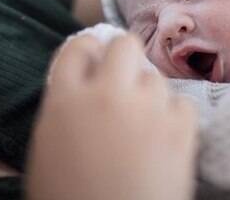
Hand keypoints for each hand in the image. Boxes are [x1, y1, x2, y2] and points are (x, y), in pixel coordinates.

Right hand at [26, 34, 198, 199]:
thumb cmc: (68, 198)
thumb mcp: (47, 149)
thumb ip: (63, 108)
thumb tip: (80, 84)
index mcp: (65, 100)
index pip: (78, 47)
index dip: (87, 52)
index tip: (93, 62)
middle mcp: (107, 95)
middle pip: (124, 45)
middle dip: (123, 58)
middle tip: (121, 82)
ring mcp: (147, 111)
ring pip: (155, 77)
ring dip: (147, 93)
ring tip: (141, 121)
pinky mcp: (179, 133)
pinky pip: (182, 104)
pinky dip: (173, 116)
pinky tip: (162, 136)